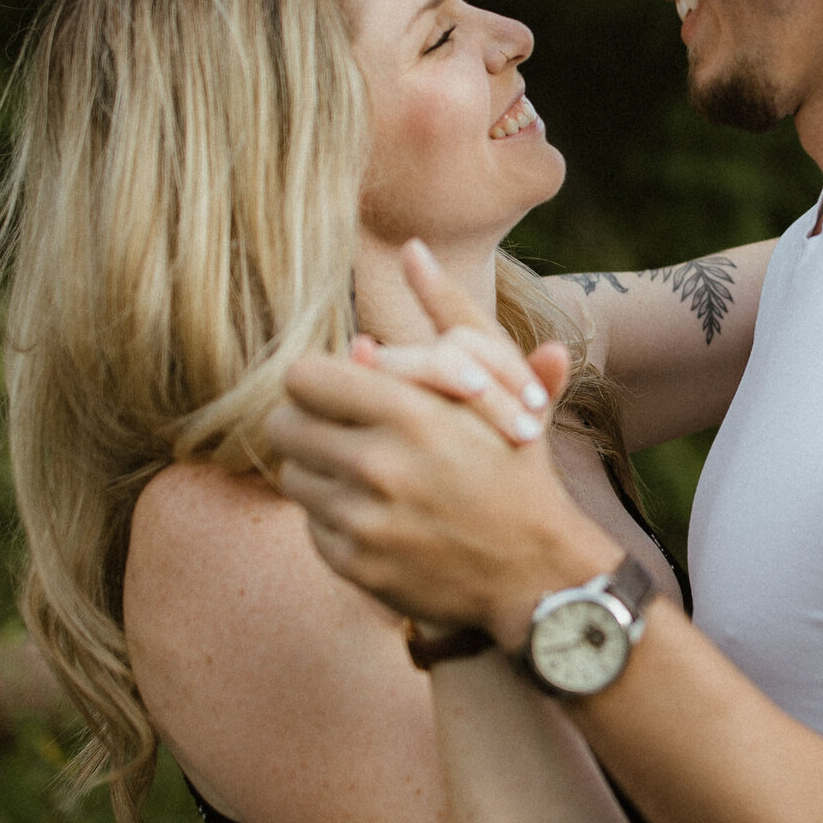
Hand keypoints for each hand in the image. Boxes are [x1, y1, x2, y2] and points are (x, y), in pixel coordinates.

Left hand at [267, 243, 616, 642]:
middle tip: (338, 430)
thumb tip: (413, 248)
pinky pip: (310, 526)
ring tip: (363, 474)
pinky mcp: (355, 566)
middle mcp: (381, 467)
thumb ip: (451, 314)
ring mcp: (364, 522)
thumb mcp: (497, 383)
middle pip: (283, 426)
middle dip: (308, 424)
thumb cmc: (518, 465)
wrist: (538, 574)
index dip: (319, 381)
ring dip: (319, 472)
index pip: (304, 378)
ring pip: (293, 477)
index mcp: (412, 412)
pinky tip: (376, 517)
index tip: (341, 391)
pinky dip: (334, 519)